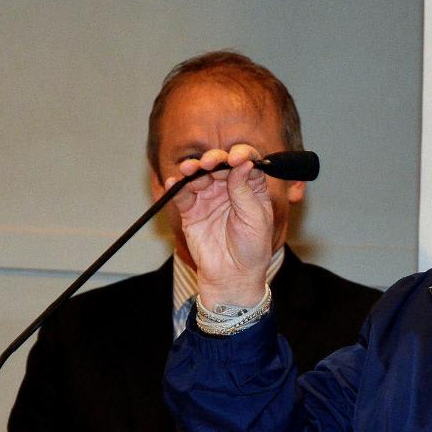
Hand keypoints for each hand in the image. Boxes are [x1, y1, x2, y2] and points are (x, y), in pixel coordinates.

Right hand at [168, 145, 271, 304]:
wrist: (233, 277)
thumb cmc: (252, 249)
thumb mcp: (256, 218)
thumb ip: (246, 190)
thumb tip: (243, 162)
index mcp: (251, 187)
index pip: (246, 162)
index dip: (241, 155)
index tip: (235, 157)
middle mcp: (229, 188)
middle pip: (220, 164)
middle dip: (214, 159)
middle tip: (210, 163)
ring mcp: (209, 198)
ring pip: (199, 175)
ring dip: (194, 169)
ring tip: (190, 170)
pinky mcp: (191, 211)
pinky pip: (182, 194)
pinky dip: (176, 186)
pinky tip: (175, 181)